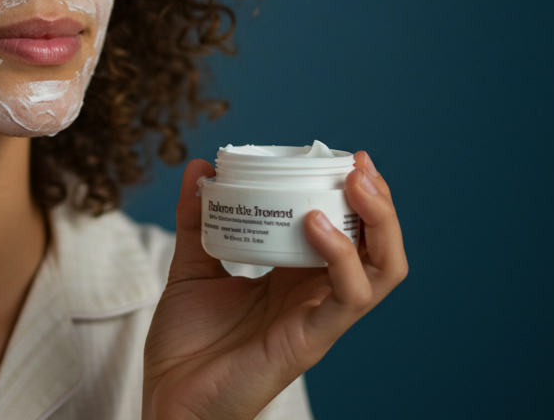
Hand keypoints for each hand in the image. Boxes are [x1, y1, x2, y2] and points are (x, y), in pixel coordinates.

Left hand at [142, 151, 407, 419]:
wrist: (171, 401)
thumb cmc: (188, 347)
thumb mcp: (192, 269)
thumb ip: (197, 221)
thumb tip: (201, 167)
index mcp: (297, 279)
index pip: (348, 232)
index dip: (357, 197)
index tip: (345, 157)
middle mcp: (317, 297)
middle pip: (378, 247)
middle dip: (380, 204)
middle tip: (360, 165)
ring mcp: (319, 319)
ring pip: (382, 271)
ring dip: (377, 224)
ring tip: (354, 186)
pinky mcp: (310, 340)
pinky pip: (347, 298)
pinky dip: (342, 259)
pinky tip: (315, 227)